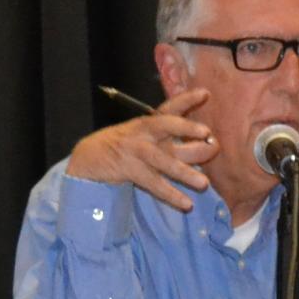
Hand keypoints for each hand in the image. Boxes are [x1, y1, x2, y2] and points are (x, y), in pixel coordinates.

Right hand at [66, 88, 219, 210]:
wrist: (90, 157)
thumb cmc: (125, 145)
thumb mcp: (144, 134)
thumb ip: (170, 137)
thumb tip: (206, 145)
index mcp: (150, 123)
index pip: (170, 107)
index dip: (187, 100)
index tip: (205, 94)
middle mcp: (146, 133)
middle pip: (169, 127)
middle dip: (189, 130)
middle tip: (209, 137)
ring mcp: (137, 151)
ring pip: (165, 161)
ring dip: (186, 173)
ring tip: (204, 184)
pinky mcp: (130, 170)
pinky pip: (155, 184)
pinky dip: (171, 195)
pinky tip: (186, 204)